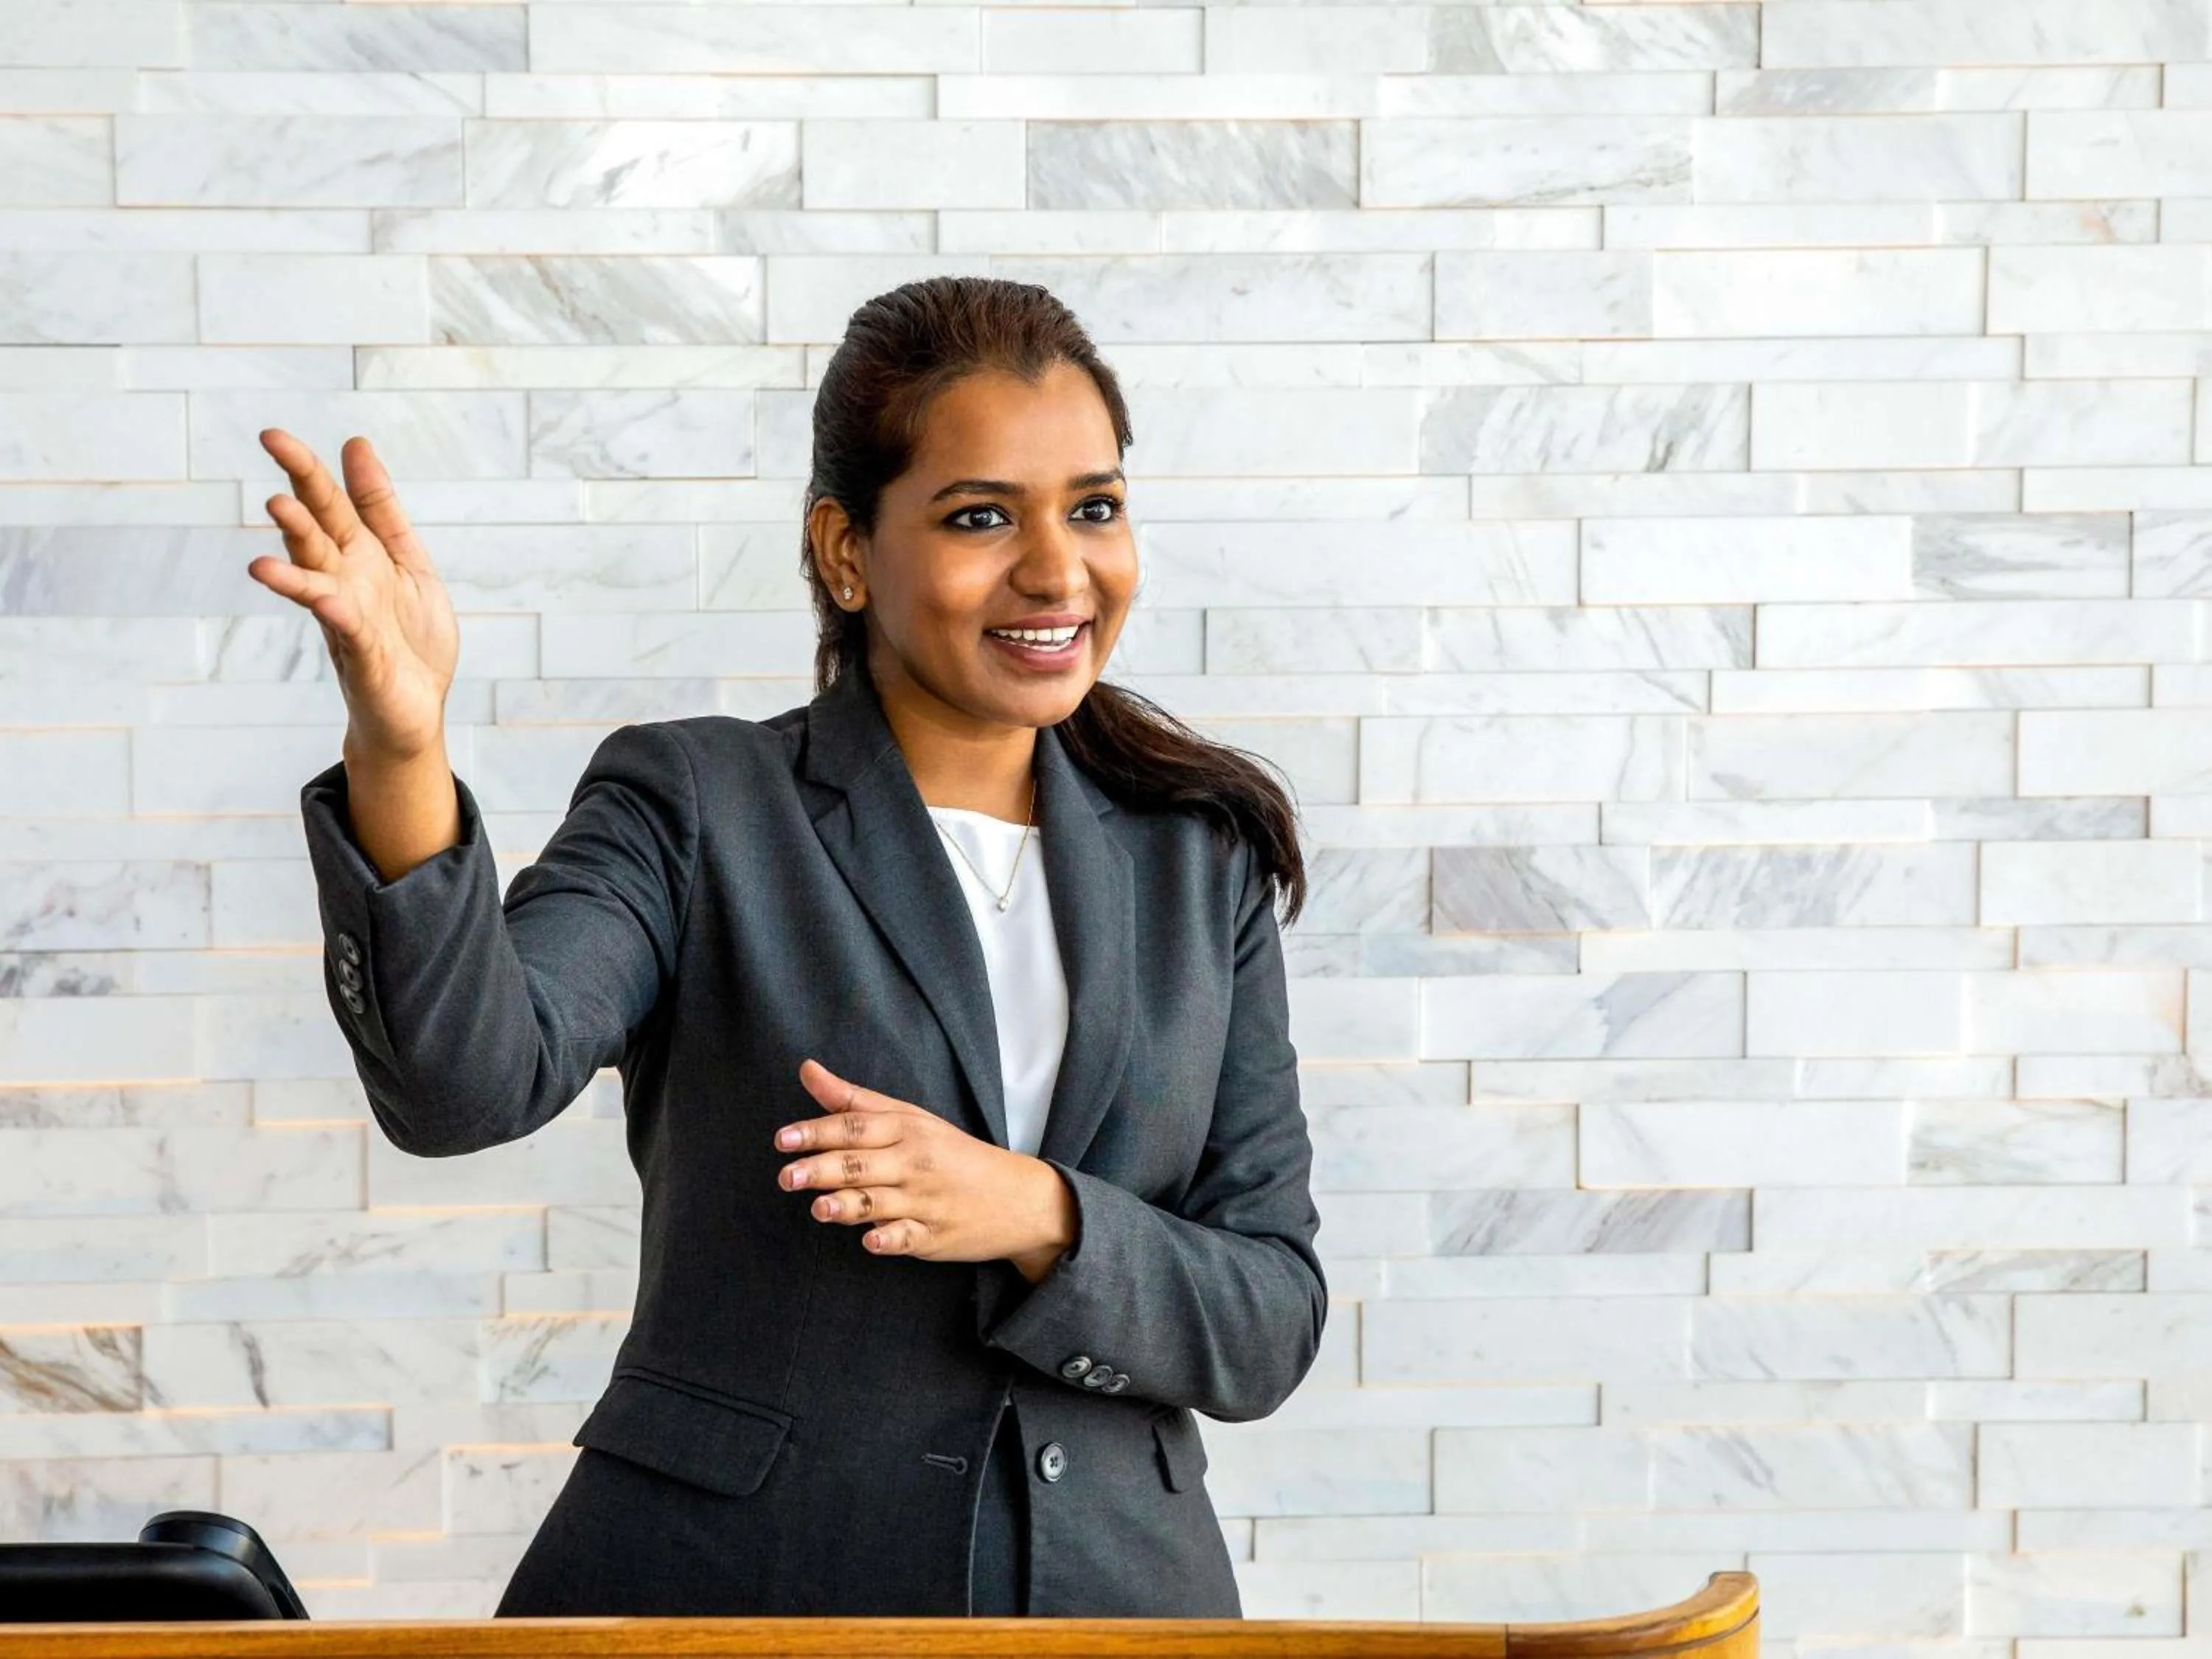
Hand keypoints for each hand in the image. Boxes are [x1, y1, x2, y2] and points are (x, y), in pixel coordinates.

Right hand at [245, 428, 458, 763]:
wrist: (413, 707)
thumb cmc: (408, 634)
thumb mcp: (407, 559)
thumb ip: (380, 508)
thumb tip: (355, 443)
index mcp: (357, 554)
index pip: (327, 503)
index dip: (304, 468)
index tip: (272, 434)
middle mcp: (342, 581)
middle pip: (314, 531)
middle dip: (296, 493)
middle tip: (272, 450)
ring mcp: (347, 619)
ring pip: (314, 581)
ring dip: (293, 559)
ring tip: (275, 522)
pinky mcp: (364, 658)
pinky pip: (349, 630)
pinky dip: (337, 612)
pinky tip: (327, 596)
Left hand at [776, 1058, 1076, 1279]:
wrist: (1017, 1196)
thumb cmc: (951, 1152)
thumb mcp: (909, 1118)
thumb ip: (853, 1100)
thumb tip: (807, 1069)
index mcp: (906, 1130)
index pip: (856, 1127)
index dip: (818, 1132)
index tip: (783, 1140)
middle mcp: (914, 1163)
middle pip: (861, 1163)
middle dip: (822, 1170)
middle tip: (787, 1177)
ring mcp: (925, 1201)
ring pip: (879, 1202)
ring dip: (848, 1205)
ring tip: (819, 1209)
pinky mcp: (934, 1237)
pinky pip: (909, 1238)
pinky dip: (891, 1239)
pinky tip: (871, 1242)